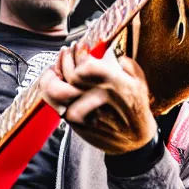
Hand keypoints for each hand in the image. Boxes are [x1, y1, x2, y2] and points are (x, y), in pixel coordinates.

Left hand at [39, 42, 157, 154]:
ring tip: (54, 67)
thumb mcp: (138, 82)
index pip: (86, 65)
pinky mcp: (75, 122)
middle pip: (69, 75)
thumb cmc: (135, 109)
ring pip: (56, 90)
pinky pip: (55, 103)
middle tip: (67, 52)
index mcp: (114, 84)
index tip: (80, 47)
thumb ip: (124, 63)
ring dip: (52, 76)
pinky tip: (52, 82)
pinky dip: (50, 90)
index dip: (79, 54)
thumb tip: (105, 50)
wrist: (134, 140)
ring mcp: (84, 112)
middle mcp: (97, 97)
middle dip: (65, 60)